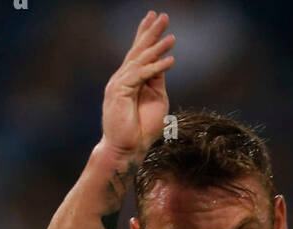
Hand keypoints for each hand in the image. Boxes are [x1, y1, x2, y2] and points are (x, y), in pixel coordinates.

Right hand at [101, 10, 174, 161]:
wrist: (127, 149)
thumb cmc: (142, 129)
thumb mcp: (156, 100)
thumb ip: (157, 81)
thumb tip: (163, 62)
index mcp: (130, 78)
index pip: (138, 51)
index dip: (146, 33)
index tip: (155, 18)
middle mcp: (122, 77)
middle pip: (138, 49)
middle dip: (150, 31)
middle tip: (161, 14)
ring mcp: (119, 83)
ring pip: (140, 60)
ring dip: (157, 47)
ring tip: (172, 36)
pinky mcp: (121, 91)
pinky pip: (142, 75)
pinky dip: (157, 67)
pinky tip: (171, 60)